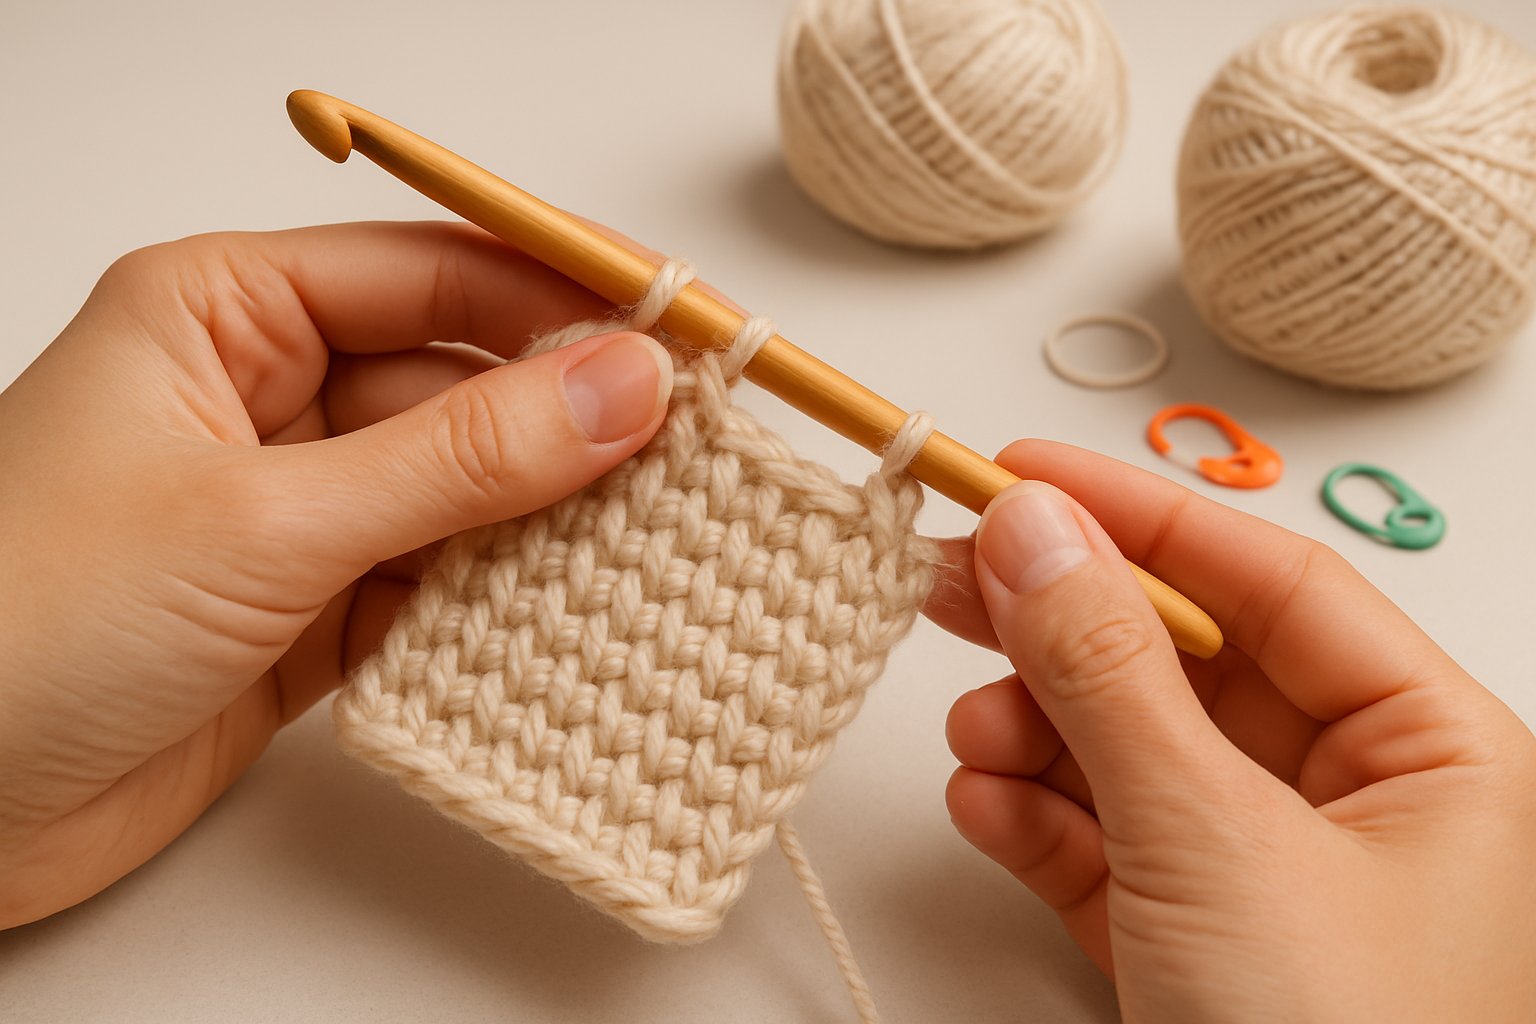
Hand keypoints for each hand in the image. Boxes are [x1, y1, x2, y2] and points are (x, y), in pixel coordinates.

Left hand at [0, 221, 672, 927]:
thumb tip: (618, 387)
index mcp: (225, 312)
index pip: (433, 271)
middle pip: (460, 380)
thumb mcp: (267, 517)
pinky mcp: (309, 607)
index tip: (676, 330)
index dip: (561, 294)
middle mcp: (265, 396)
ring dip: (546, 518)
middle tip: (692, 450)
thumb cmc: (21, 623)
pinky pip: (437, 580)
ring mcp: (292, 507)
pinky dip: (500, 601)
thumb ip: (458, 458)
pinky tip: (570, 611)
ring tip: (658, 534)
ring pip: (459, 488)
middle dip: (568, 420)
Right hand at [928, 440, 1535, 1021]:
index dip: (1138, 515)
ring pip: (1134, 753)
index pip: (1270, 582)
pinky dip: (1040, 819)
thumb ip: (1109, 672)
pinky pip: (1107, 843)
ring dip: (1039, 733)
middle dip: (1066, 627)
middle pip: (1188, 662)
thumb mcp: (1211, 839)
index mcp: (1434, 753)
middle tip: (953, 577)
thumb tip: (1029, 528)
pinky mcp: (1194, 942)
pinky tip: (989, 804)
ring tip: (972, 733)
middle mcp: (1359, 803)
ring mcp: (1269, 875)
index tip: (1018, 472)